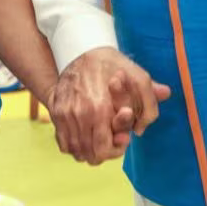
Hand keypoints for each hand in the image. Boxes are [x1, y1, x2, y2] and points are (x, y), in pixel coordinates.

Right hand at [48, 47, 170, 164]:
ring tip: (100, 139)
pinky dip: (74, 146)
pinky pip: (64, 144)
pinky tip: (86, 137)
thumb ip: (149, 97)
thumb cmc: (111, 65)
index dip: (117, 149)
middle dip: (105, 152)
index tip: (123, 137)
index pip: (104, 149)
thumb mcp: (136, 75)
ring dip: (90, 151)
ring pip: (76, 152)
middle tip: (113, 140)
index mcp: (99, 108)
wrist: (80, 51)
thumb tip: (151, 118)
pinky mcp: (56, 113)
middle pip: (90, 155)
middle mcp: (79, 115)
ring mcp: (64, 115)